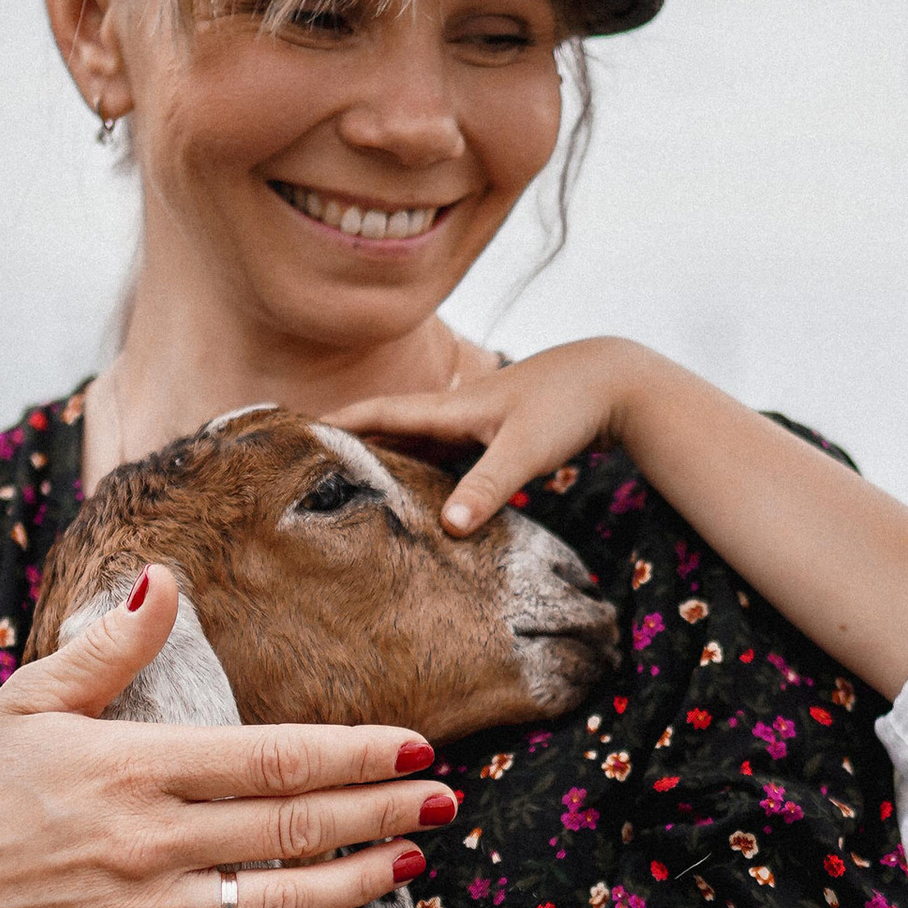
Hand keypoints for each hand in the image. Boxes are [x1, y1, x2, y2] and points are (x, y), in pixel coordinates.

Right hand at [0, 566, 457, 907]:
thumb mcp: (28, 701)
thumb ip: (111, 649)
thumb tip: (168, 584)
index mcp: (132, 766)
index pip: (274, 757)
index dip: (356, 754)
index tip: (414, 746)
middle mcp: (148, 840)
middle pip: (294, 825)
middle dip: (381, 813)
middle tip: (444, 800)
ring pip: (280, 900)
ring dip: (358, 880)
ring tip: (411, 862)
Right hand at [335, 339, 660, 534]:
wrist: (615, 381)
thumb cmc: (569, 408)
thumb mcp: (525, 450)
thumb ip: (487, 487)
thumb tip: (448, 527)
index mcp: (452, 408)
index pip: (379, 413)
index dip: (336, 422)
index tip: (292, 431)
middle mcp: (457, 410)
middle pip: (390, 427)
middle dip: (350, 441)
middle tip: (306, 461)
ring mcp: (477, 421)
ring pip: (418, 441)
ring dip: (386, 456)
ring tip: (349, 481)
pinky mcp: (498, 434)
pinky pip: (447, 453)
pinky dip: (426, 468)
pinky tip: (420, 491)